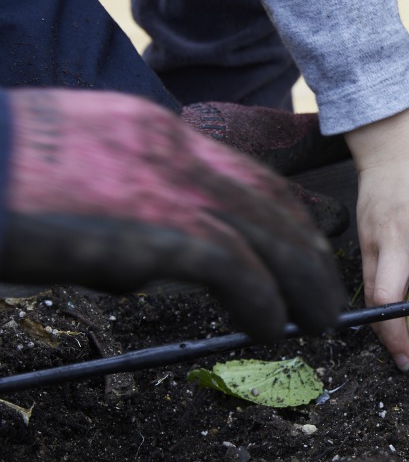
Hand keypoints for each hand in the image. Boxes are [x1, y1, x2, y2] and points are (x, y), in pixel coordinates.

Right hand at [3, 89, 344, 339]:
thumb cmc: (12, 177)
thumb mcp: (91, 168)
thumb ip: (136, 204)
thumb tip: (149, 266)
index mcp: (164, 134)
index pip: (252, 176)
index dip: (288, 218)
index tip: (303, 249)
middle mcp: (182, 153)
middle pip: (275, 206)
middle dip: (309, 255)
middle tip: (325, 294)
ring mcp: (174, 187)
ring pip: (270, 237)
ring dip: (304, 284)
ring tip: (319, 321)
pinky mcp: (161, 228)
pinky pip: (237, 269)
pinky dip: (263, 302)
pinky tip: (270, 327)